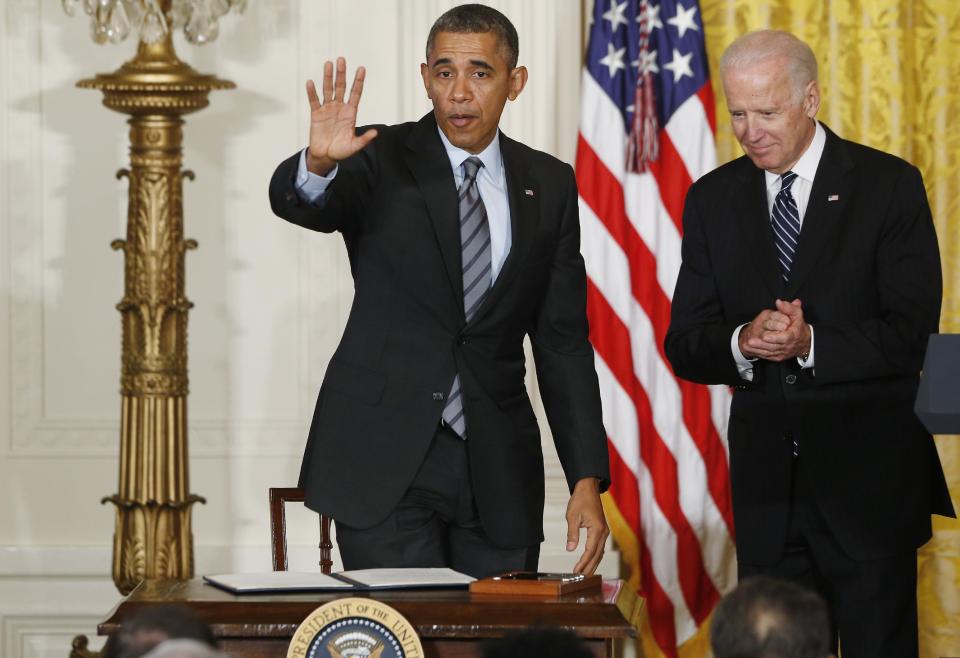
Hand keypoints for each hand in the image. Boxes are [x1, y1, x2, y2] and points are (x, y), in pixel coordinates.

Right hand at [305, 57, 377, 175]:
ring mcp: (327, 109)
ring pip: (328, 90)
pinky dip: (312, 92)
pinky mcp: (316, 114)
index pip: (355, 94)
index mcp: (350, 113)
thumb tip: (376, 133)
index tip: (361, 68)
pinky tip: (311, 82)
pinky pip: (314, 101)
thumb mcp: (354, 146)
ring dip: (328, 77)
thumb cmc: (341, 151)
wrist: (325, 156)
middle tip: (342, 59)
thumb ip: (364, 139)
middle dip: (342, 74)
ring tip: (328, 64)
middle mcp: (339, 108)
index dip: (358, 81)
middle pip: (341, 87)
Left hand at [565, 478, 608, 574]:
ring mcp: (604, 531)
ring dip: (592, 564)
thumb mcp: (572, 516)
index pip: (590, 551)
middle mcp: (604, 532)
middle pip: (597, 555)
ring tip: (585, 574)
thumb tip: (570, 549)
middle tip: (581, 579)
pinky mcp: (602, 530)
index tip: (576, 571)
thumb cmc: (580, 500)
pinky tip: (590, 562)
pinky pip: (599, 547)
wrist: (588, 488)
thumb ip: (572, 533)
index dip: (583, 562)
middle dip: (589, 567)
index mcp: (597, 529)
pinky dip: (595, 556)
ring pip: (599, 552)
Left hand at [739, 299, 810, 361]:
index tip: (764, 336)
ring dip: (757, 349)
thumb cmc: (798, 326)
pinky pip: (768, 356)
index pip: (784, 338)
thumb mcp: (797, 315)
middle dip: (761, 344)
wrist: (804, 343)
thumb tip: (779, 302)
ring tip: (747, 345)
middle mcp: (788, 346)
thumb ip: (788, 308)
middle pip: (774, 346)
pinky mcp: (779, 357)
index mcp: (794, 335)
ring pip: (770, 352)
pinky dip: (759, 353)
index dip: (774, 337)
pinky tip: (750, 349)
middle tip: (750, 341)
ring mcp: (783, 353)